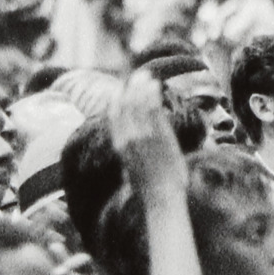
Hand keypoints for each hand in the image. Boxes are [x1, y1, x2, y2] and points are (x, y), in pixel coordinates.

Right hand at [107, 73, 184, 193]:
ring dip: (142, 87)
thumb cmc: (148, 191)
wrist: (160, 199)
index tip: (122, 89)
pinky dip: (152, 95)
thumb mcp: (131, 172)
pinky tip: (155, 85)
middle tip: (137, 75)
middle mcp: (128, 138)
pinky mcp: (158, 136)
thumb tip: (128, 154)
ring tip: (147, 76)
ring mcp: (142, 136)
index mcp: (120, 146)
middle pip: (125, 106)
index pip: (113, 116)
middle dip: (130, 88)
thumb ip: (129, 158)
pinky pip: (153, 109)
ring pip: (138, 104)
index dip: (117, 99)